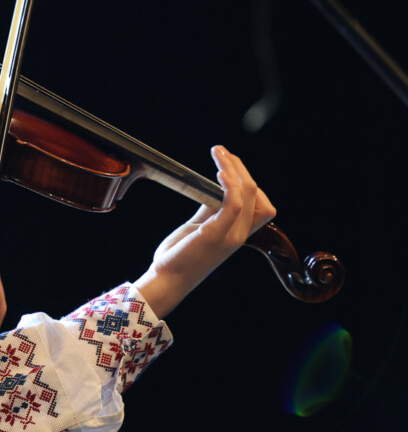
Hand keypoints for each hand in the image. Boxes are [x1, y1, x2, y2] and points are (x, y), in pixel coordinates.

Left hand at [135, 145, 276, 318]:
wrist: (167, 279)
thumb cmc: (180, 255)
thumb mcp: (200, 228)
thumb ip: (211, 210)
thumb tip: (215, 188)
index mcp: (238, 233)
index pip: (263, 205)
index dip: (250, 182)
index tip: (229, 164)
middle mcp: (240, 234)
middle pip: (257, 195)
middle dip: (241, 168)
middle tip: (222, 152)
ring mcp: (230, 235)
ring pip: (248, 194)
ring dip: (234, 168)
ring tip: (219, 153)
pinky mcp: (215, 234)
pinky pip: (232, 204)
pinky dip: (229, 185)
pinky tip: (219, 173)